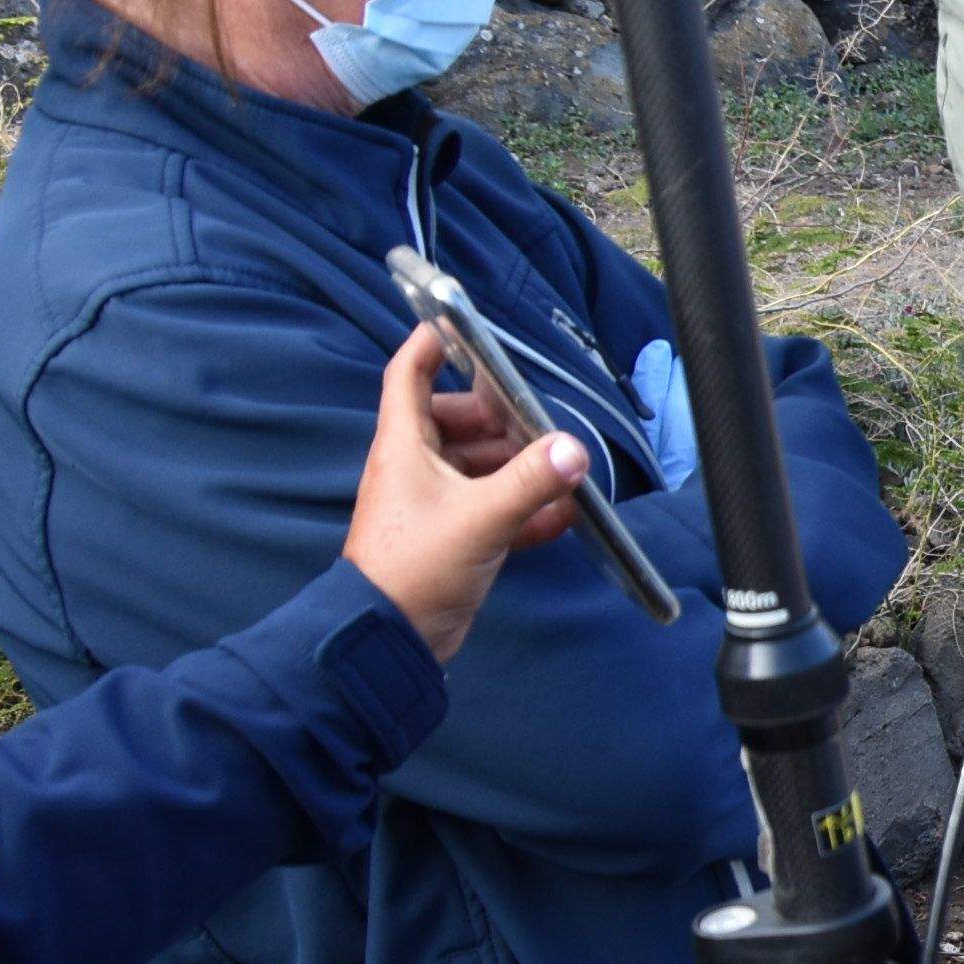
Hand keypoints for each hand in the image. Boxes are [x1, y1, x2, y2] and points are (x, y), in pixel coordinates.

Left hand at [341, 322, 590, 661]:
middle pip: (458, 418)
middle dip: (502, 417)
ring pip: (480, 464)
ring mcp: (434, 502)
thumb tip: (574, 451)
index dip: (432, 344)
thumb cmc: (415, 567)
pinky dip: (524, 507)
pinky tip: (561, 515)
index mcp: (404, 446)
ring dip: (520, 466)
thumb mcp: (479, 519)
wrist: (389, 638)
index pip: (411, 375)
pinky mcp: (452, 535)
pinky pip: (493, 506)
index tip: (464, 325)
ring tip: (561, 471)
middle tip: (541, 421)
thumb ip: (529, 482)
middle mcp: (416, 466)